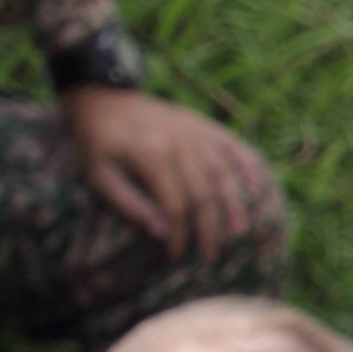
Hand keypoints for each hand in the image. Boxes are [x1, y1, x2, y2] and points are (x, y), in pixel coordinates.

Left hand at [61, 85, 277, 256]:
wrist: (101, 95)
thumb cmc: (95, 141)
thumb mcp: (98, 176)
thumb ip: (129, 204)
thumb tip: (161, 234)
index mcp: (152, 156)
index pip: (175, 206)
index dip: (179, 235)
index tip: (176, 256)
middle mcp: (179, 142)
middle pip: (203, 193)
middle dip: (209, 228)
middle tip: (212, 255)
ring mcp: (193, 131)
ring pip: (222, 171)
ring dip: (233, 203)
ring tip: (240, 231)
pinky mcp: (199, 123)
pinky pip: (230, 144)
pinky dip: (246, 163)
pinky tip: (257, 185)